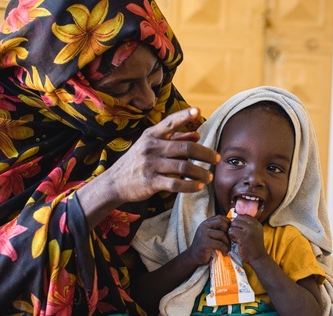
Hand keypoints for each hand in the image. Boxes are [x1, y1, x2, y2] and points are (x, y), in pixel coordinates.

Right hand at [99, 107, 218, 204]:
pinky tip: (198, 187)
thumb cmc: (138, 162)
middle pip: (186, 147)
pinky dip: (189, 186)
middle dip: (206, 154)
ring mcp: (150, 164)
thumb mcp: (152, 147)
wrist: (114, 182)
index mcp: (152, 135)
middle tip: (218, 159)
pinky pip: (175, 183)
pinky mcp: (150, 182)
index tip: (198, 111)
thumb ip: (174, 139)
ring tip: (209, 177)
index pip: (170, 123)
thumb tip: (197, 134)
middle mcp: (151, 147)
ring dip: (200, 172)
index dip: (184, 116)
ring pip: (183, 166)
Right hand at [185, 215, 230, 265]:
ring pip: (222, 234)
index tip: (231, 233)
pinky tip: (225, 253)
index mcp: (206, 223)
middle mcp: (204, 226)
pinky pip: (220, 244)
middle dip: (228, 231)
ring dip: (228, 243)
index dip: (228, 224)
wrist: (193, 257)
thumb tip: (234, 227)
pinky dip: (225, 249)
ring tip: (228, 248)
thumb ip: (218, 229)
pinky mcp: (205, 243)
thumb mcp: (210, 234)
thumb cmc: (205, 246)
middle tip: (231, 240)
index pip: (220, 217)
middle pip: (221, 222)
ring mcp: (204, 234)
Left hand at [227, 214, 266, 264]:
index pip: (243, 215)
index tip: (240, 230)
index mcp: (257, 223)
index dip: (238, 222)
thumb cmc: (253, 246)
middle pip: (237, 219)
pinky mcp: (244, 236)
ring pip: (233, 224)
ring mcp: (249, 230)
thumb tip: (235, 217)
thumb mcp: (254, 232)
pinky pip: (231, 230)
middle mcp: (254, 225)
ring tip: (237, 238)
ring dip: (232, 231)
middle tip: (238, 235)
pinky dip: (231, 236)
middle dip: (235, 227)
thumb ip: (247, 225)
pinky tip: (236, 241)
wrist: (258, 258)